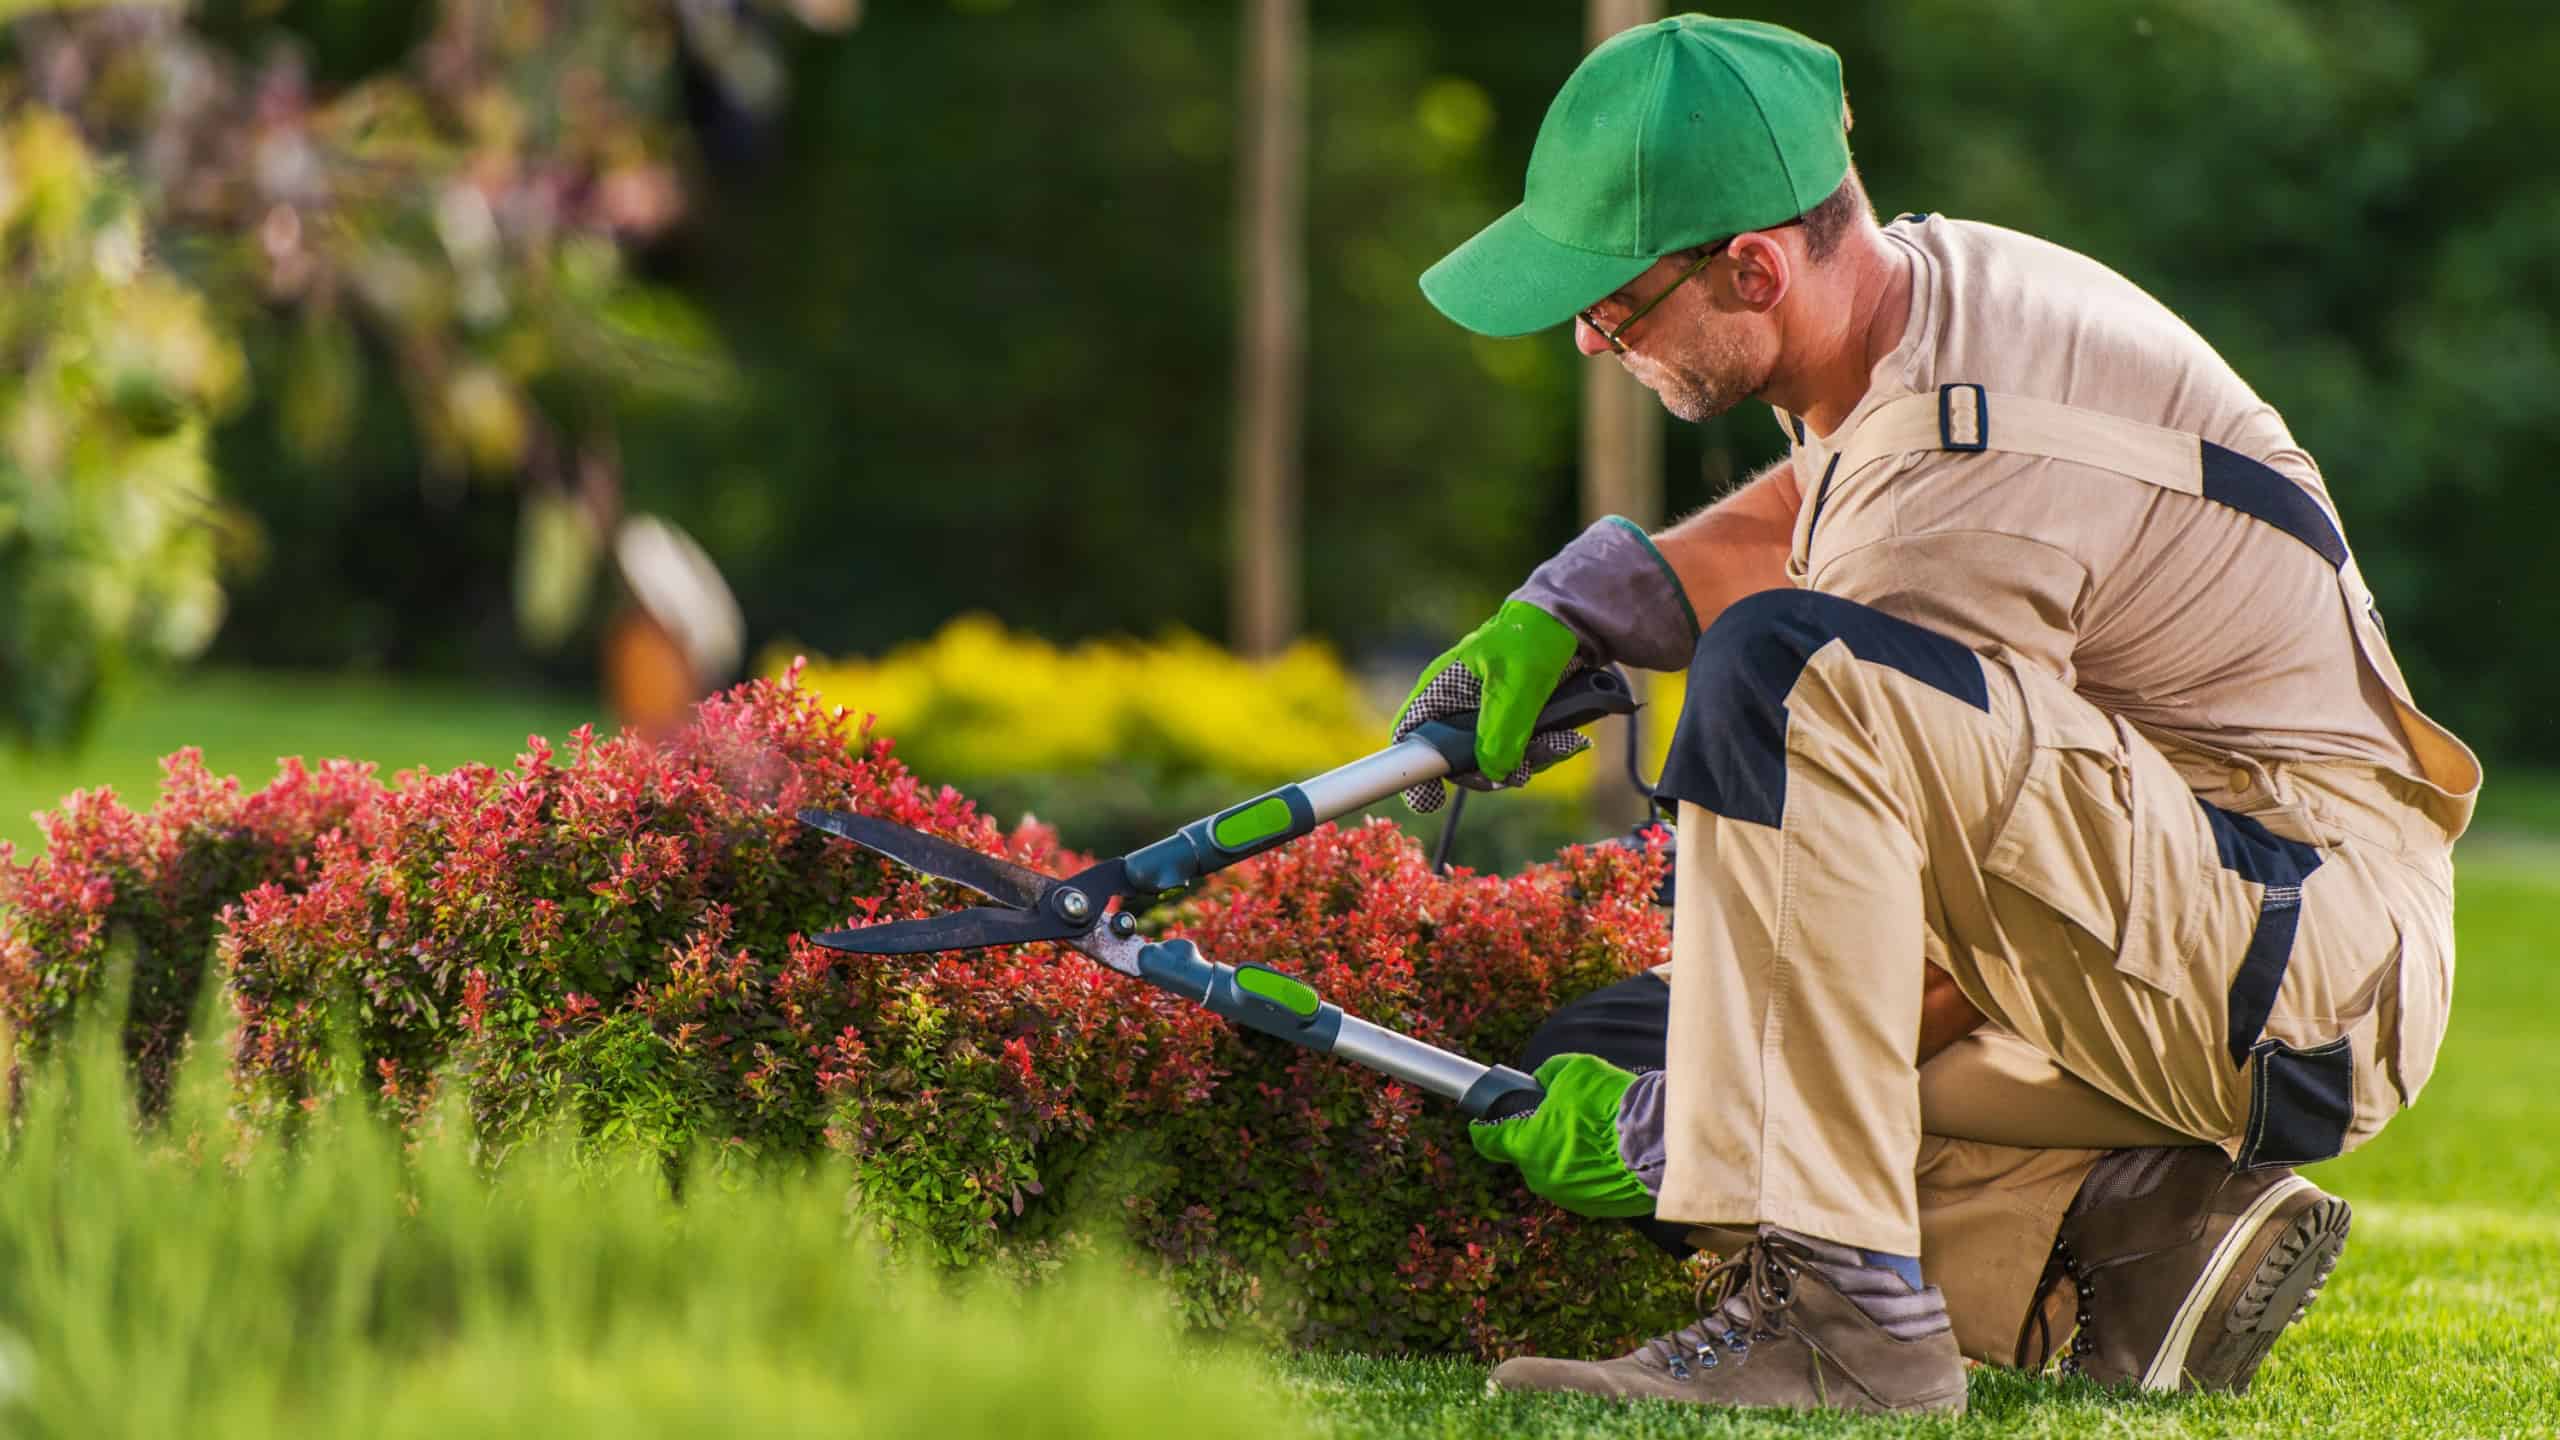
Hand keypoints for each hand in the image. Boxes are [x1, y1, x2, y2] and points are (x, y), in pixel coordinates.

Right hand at [1392, 600, 1588, 813]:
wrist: (1571, 623)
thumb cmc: (1532, 639)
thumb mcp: (1516, 685)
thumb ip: (1501, 730)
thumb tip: (1494, 773)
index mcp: (1441, 689)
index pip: (1410, 735)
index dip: (1413, 770)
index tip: (1431, 798)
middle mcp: (1456, 706)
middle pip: (1457, 760)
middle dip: (1493, 770)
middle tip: (1523, 770)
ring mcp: (1484, 715)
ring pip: (1493, 760)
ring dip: (1529, 760)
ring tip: (1560, 743)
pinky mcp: (1512, 721)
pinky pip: (1520, 751)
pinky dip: (1543, 750)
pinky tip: (1567, 740)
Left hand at [1468, 1052, 1661, 1218]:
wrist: (1658, 1141)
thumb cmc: (1610, 1105)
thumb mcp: (1574, 1070)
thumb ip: (1548, 1075)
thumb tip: (1542, 1082)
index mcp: (1527, 1146)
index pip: (1489, 1141)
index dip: (1483, 1129)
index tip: (1481, 1124)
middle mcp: (1542, 1178)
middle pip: (1528, 1155)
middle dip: (1538, 1136)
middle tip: (1561, 1116)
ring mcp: (1569, 1197)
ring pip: (1557, 1171)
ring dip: (1566, 1154)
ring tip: (1594, 1133)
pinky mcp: (1597, 1208)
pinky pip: (1583, 1185)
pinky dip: (1589, 1170)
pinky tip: (1609, 1152)